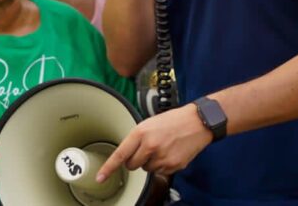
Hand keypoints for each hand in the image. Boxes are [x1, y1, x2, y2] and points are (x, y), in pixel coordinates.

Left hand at [96, 104, 211, 181]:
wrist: (197, 122)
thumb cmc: (173, 120)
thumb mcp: (149, 123)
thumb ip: (137, 138)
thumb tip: (129, 153)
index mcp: (141, 132)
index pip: (120, 154)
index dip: (108, 168)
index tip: (100, 177)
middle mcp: (150, 146)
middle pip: (132, 165)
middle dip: (135, 160)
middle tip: (146, 149)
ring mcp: (162, 157)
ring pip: (147, 169)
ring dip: (151, 162)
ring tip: (162, 147)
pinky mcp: (173, 165)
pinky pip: (160, 171)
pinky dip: (163, 165)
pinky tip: (170, 152)